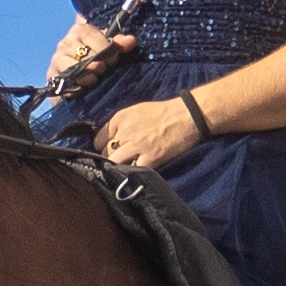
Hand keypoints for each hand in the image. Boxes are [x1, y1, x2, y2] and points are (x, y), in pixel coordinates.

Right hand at [45, 16, 129, 86]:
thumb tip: (130, 41)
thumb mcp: (109, 50)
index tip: (114, 59)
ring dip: (86, 75)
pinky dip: (75, 85)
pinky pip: (63, 80)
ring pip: (71, 66)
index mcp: (80, 31)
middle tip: (104, 70)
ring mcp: (57, 59)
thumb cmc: (98, 61)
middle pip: (81, 51)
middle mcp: (66, 43)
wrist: (80, 83)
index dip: (104, 48)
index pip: (91, 35)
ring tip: (94, 80)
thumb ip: (119, 45)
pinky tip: (83, 88)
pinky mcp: (52, 76)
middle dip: (97, 63)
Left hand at [93, 90, 210, 173]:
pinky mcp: (150, 157)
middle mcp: (126, 131)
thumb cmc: (163, 113)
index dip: (101, 146)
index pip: (99, 137)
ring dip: (116, 168)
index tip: (106, 151)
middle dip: (108, 158)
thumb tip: (111, 139)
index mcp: (121, 117)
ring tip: (121, 170)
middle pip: (105, 151)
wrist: (187, 116)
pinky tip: (133, 175)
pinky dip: (132, 174)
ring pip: (114, 162)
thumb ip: (121, 124)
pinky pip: (133, 170)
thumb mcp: (137, 111)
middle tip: (115, 163)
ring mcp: (137, 145)